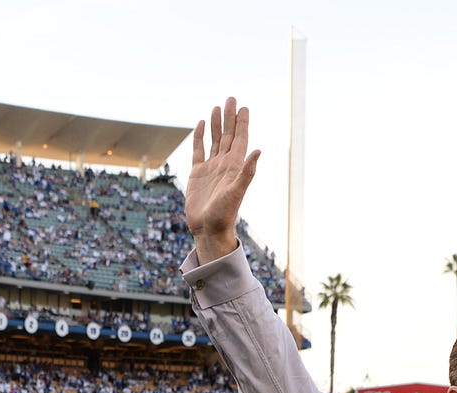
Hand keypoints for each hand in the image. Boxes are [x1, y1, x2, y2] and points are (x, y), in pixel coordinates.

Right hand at [185, 97, 260, 262]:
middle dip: (229, 117)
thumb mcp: (237, 192)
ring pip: (214, 140)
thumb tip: (259, 150)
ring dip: (216, 124)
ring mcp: (211, 168)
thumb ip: (247, 171)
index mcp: (234, 167)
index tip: (244, 107)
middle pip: (227, 135)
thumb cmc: (224, 214)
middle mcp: (224, 165)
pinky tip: (200, 125)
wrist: (208, 229)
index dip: (242, 123)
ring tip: (217, 107)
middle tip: (231, 99)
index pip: (240, 139)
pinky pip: (198, 151)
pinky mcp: (197, 174)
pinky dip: (199, 138)